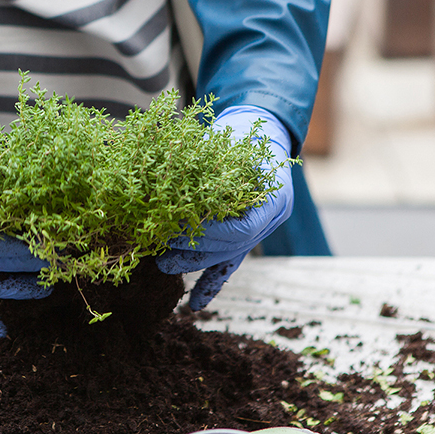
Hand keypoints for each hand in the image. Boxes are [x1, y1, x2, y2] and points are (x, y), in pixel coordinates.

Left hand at [156, 105, 293, 309]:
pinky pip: (230, 264)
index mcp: (274, 196)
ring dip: (194, 264)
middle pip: (232, 247)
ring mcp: (260, 230)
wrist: (263, 129)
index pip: (242, 229)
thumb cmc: (243, 131)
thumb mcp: (227, 141)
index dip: (208, 234)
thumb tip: (161, 172)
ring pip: (227, 258)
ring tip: (162, 265)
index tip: (177, 230)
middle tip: (160, 251)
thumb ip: (203, 161)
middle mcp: (271, 218)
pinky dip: (211, 284)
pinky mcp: (245, 235)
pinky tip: (195, 305)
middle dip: (193, 251)